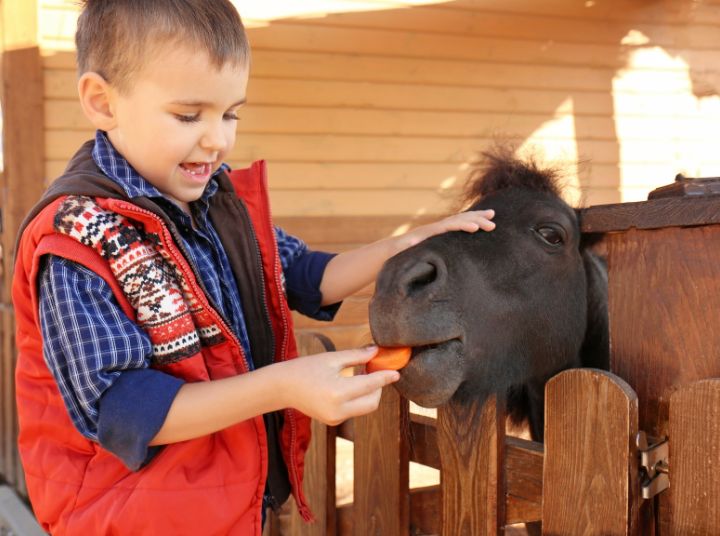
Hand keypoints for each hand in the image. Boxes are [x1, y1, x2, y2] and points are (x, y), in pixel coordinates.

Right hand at [277, 346, 398, 425]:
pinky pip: (354, 410)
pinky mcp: (333, 421)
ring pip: (365, 408)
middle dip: (378, 387)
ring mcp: (335, 419)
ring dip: (369, 393)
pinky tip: (351, 385)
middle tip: (374, 370)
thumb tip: (377, 351)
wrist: (282, 387)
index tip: (397, 372)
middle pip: (372, 402)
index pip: (370, 385)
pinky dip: (358, 399)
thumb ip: (356, 356)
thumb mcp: (331, 359)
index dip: (385, 377)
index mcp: (338, 392)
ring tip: (360, 375)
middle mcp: (338, 410)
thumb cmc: (305, 368)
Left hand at [400, 209, 494, 249]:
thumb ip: (408, 245)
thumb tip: (411, 241)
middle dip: (476, 219)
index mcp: (430, 231)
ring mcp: (440, 228)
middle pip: (459, 219)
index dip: (462, 226)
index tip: (475, 228)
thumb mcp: (403, 249)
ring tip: (493, 214)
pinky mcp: (443, 232)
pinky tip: (481, 221)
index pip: (449, 225)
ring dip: (477, 216)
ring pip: (461, 218)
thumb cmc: (400, 252)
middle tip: (493, 224)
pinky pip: (459, 224)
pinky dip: (471, 221)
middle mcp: (437, 227)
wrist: (395, 248)